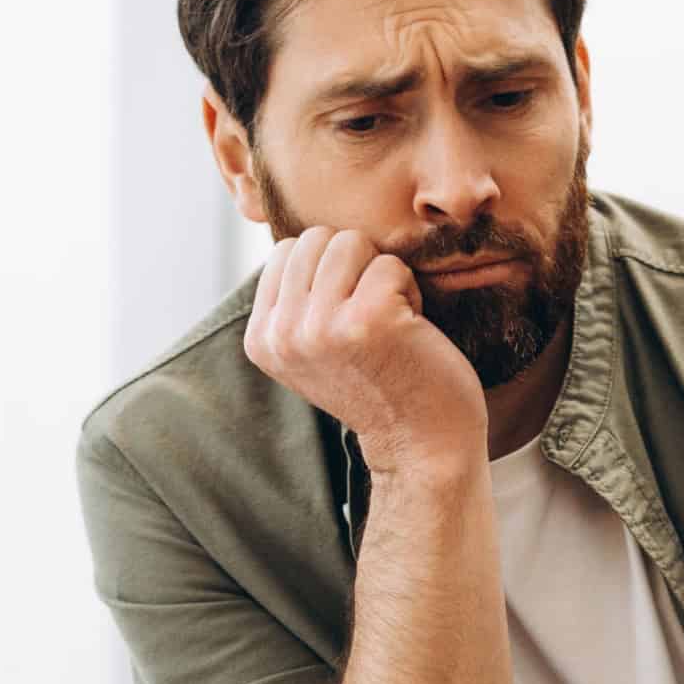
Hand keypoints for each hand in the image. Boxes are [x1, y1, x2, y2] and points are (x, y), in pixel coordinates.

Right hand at [243, 226, 485, 473]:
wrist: (421, 444)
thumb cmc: (379, 383)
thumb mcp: (314, 348)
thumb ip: (295, 301)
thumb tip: (298, 238)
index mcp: (262, 338)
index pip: (286, 251)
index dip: (330, 271)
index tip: (348, 319)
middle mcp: (282, 334)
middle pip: (317, 239)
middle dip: (356, 266)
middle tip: (374, 318)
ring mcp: (321, 326)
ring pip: (351, 242)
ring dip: (382, 275)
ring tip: (390, 321)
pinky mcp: (366, 319)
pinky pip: (390, 264)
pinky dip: (410, 290)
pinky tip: (411, 330)